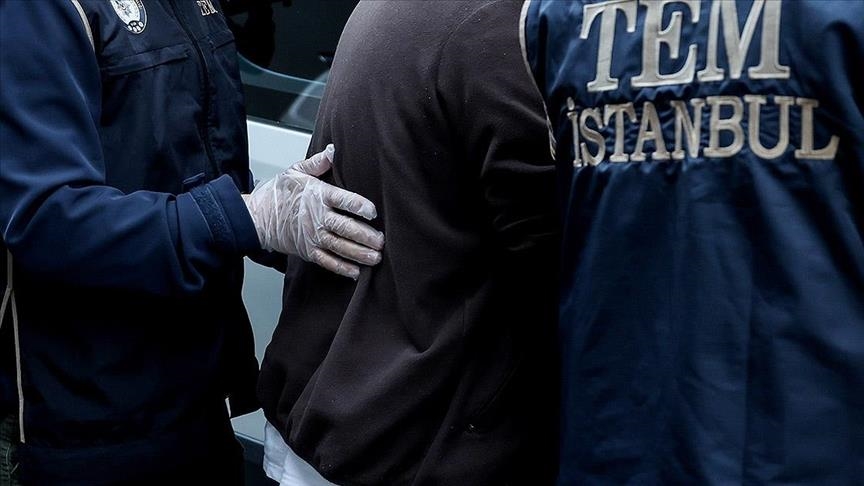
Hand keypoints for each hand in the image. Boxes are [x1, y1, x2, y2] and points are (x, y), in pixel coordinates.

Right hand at [244, 144, 384, 278]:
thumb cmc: (277, 194)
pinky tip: (356, 272)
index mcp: (318, 196)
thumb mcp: (295, 172)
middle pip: (346, 227)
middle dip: (366, 236)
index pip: (344, 200)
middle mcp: (317, 217)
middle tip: (382, 241)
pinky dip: (342, 268)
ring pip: (340, 247)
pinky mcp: (308, 251)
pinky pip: (327, 261)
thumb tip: (334, 150)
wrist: (255, 217)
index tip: (373, 212)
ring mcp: (312, 236)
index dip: (360, 206)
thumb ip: (318, 163)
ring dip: (359, 254)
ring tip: (375, 258)